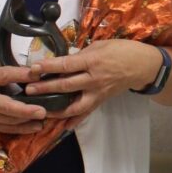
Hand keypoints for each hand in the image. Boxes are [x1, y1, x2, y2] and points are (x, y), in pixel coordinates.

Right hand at [0, 64, 46, 133]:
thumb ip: (11, 70)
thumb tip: (37, 70)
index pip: (4, 76)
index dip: (21, 76)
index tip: (37, 75)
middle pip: (5, 106)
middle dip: (25, 110)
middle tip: (42, 111)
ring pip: (8, 120)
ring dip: (27, 121)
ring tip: (43, 118)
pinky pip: (7, 128)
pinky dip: (22, 129)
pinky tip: (35, 126)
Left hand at [26, 40, 162, 126]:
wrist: (142, 65)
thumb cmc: (122, 50)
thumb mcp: (101, 45)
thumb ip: (82, 54)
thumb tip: (64, 61)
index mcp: (93, 61)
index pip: (67, 65)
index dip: (49, 67)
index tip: (33, 68)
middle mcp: (94, 79)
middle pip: (66, 85)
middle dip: (45, 88)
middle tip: (28, 90)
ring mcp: (97, 93)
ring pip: (74, 106)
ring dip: (56, 109)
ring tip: (40, 110)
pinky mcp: (101, 101)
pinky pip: (85, 114)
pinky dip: (73, 121)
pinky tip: (61, 127)